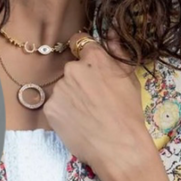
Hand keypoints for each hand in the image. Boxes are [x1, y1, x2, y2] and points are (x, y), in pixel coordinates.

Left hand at [43, 32, 156, 179]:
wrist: (119, 147)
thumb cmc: (129, 113)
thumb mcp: (130, 78)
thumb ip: (118, 52)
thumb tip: (111, 33)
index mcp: (93, 58)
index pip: (80, 42)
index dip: (84, 52)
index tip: (88, 64)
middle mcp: (72, 69)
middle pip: (72, 68)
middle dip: (80, 79)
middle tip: (94, 98)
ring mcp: (59, 88)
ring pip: (63, 88)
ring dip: (71, 96)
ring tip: (87, 114)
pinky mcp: (50, 107)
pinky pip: (55, 105)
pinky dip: (64, 112)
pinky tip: (78, 122)